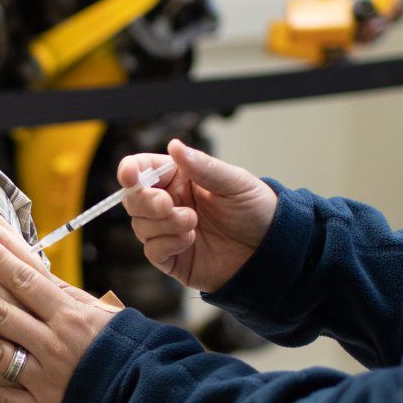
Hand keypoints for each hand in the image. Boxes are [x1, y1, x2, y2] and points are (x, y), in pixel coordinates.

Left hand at [0, 234, 118, 402]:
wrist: (146, 398)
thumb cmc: (125, 351)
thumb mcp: (103, 315)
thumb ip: (67, 296)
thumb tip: (36, 270)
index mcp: (70, 316)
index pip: (28, 282)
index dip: (0, 261)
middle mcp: (54, 343)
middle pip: (3, 314)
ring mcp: (46, 377)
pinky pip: (7, 402)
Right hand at [122, 138, 279, 293]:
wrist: (271, 249)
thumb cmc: (255, 210)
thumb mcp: (235, 183)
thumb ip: (203, 167)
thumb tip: (174, 145)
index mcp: (179, 178)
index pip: (142, 169)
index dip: (130, 171)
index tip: (131, 176)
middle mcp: (169, 203)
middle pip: (133, 200)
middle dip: (145, 201)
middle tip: (167, 204)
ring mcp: (168, 231)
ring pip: (140, 225)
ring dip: (163, 223)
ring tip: (193, 223)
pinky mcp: (172, 257)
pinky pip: (152, 250)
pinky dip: (167, 243)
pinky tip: (189, 239)